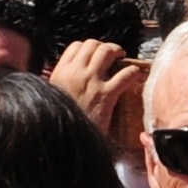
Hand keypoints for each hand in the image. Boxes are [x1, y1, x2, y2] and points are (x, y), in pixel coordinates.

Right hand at [51, 41, 149, 162]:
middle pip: (92, 44)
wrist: (64, 142)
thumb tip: (67, 81)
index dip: (87, 47)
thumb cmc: (58, 122)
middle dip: (103, 46)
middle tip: (111, 54)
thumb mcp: (52, 98)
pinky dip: (133, 72)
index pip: (75, 46)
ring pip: (107, 52)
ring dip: (117, 51)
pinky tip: (135, 76)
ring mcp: (92, 81)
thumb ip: (59, 86)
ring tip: (122, 57)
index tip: (93, 54)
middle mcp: (76, 72)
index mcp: (60, 73)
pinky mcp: (106, 94)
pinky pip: (125, 74)